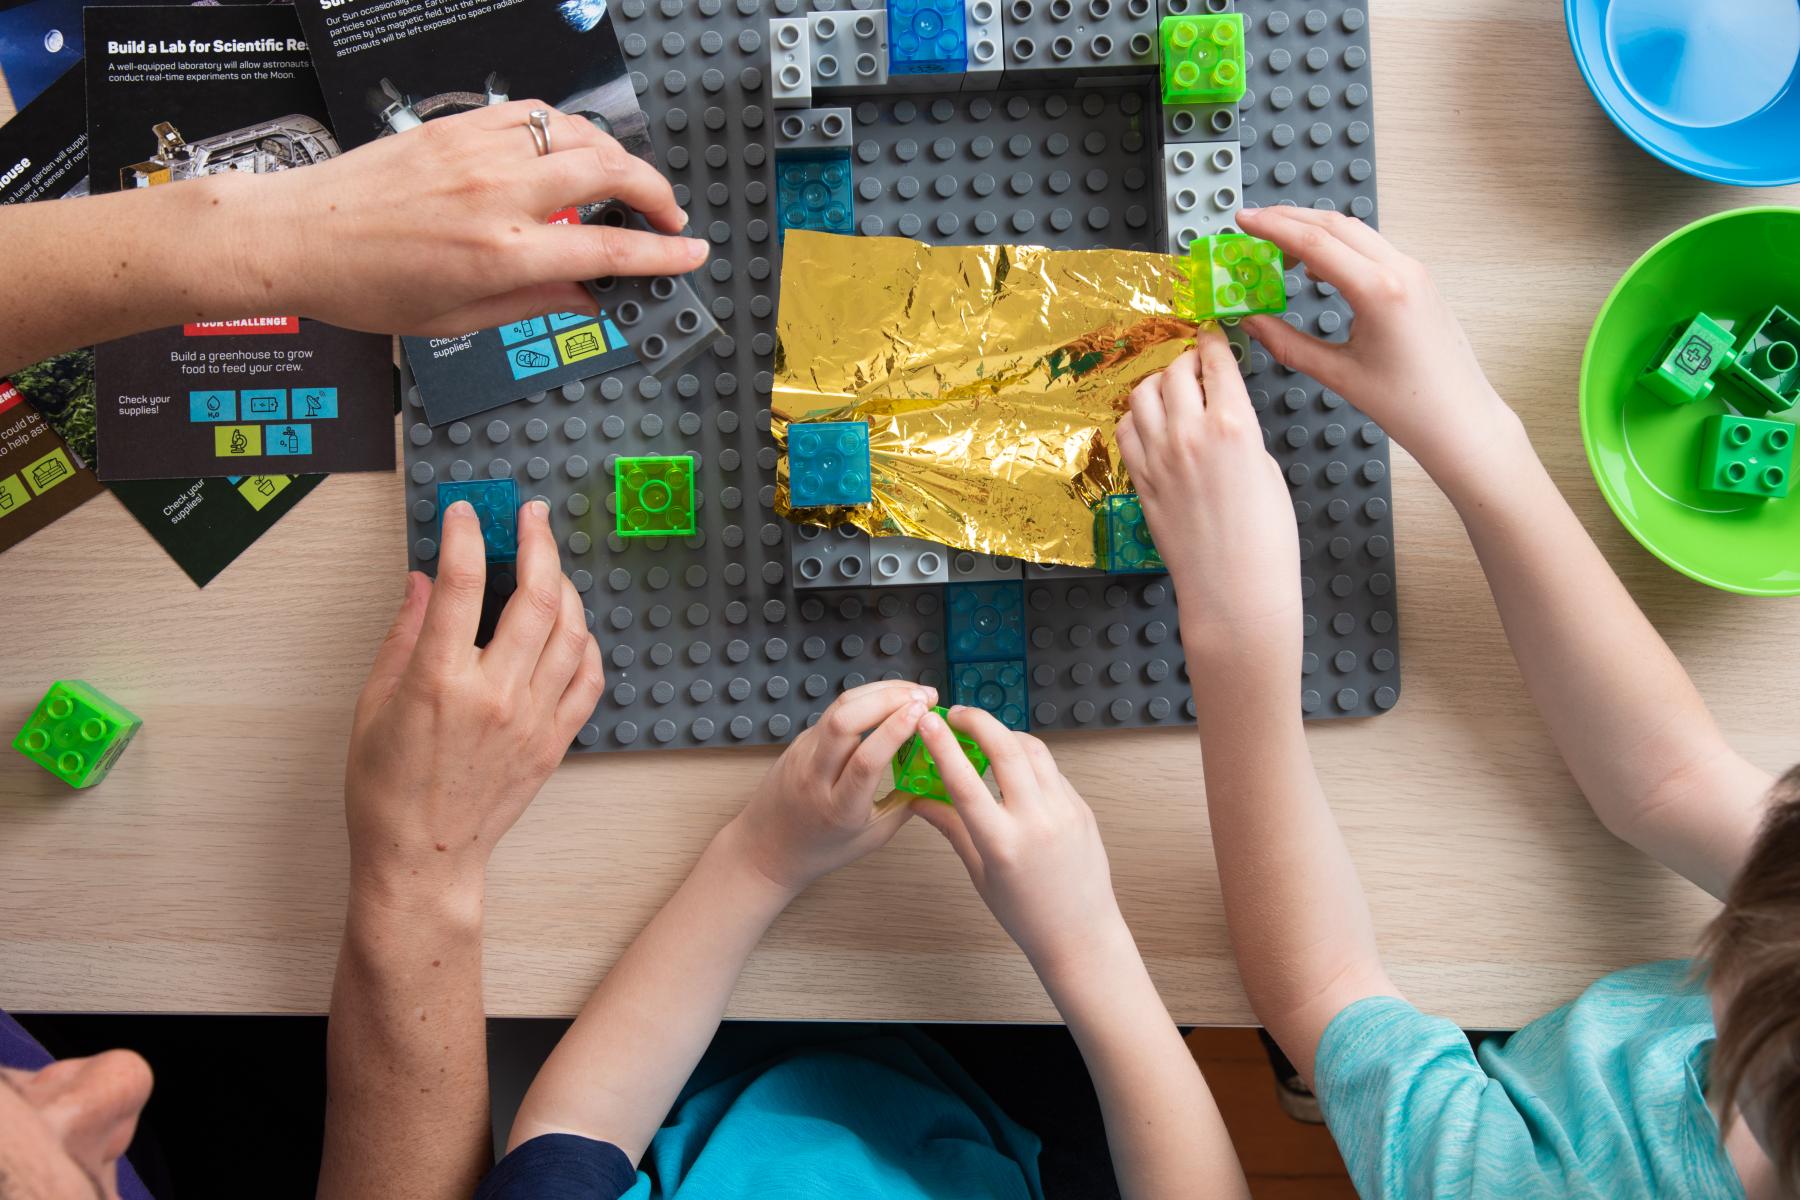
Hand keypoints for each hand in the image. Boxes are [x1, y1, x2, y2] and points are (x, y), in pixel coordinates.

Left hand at [238, 102, 709, 335]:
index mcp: (501, 254)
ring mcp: (478, 151)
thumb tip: (590, 297)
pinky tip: (571, 151)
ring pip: (579, 134)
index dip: (662, 252)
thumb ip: (536, 302)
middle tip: (669, 218)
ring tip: (626, 185)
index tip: (691, 253)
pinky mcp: (457, 126)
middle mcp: (497, 195)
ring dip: (617, 157)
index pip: (608, 247)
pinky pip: (533, 115)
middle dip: (656, 194)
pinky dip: (566, 130)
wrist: (295, 235)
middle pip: (609, 173)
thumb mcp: (458, 318)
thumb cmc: (366, 286)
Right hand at [344, 498, 603, 902]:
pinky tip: (571, 628)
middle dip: (536, 543)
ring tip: (550, 566)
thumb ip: (402, 635)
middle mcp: (494, 694)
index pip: (461, 584)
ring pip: (571, 633)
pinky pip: (589, 680)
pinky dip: (586, 645)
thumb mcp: (373, 704)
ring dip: (565, 588)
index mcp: (438, 681)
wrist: (422, 858)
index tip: (465, 513)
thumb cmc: (386, 790)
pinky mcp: (554, 742)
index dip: (465, 535)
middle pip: (534, 598)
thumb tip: (422, 581)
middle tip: (530, 516)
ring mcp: (532, 719)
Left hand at [724, 681, 935, 893]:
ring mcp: (802, 754)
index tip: (922, 713)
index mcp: (839, 808)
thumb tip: (936, 774)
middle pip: (845, 722)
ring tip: (911, 692)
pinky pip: (832, 713)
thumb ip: (905, 806)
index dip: (894, 730)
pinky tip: (887, 700)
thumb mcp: (871, 837)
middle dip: (887, 699)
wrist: (766, 850)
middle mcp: (816, 777)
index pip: (865, 760)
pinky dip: (863, 700)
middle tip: (924, 696)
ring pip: (838, 710)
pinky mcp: (799, 741)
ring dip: (877, 692)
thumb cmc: (820, 849)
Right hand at [911, 707, 1129, 981]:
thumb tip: (920, 799)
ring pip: (1033, 750)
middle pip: (1006, 748)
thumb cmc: (1026, 914)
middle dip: (978, 721)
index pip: (965, 781)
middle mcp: (1036, 822)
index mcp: (1002, 843)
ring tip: (984, 735)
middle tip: (956, 714)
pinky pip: (1052, 770)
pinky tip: (1013, 766)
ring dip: (1005, 733)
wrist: (1080, 934)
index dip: (942, 745)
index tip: (927, 722)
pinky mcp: (1082, 808)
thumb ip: (952, 828)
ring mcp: (1064, 811)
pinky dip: (1029, 758)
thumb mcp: (980, 873)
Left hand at [1117, 330, 1300, 672]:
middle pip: (1176, 371)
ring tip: (1171, 390)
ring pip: (1143, 395)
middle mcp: (1190, 434)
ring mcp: (1159, 457)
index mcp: (1235, 425)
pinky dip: (1136, 418)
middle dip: (1187, 361)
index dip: (1214, 343)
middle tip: (1195, 365)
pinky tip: (1149, 423)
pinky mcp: (1141, 481)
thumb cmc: (1266, 539)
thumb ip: (1242, 433)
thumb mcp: (1268, 470)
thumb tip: (1223, 416)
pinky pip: (1125, 431)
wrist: (1235, 589)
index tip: (1212, 336)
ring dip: (1158, 384)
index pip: (1216, 362)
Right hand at [1236, 206, 1516, 482]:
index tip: (1244, 220)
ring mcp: (1413, 272)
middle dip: (1289, 219)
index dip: (1273, 227)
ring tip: (1277, 247)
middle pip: (1335, 225)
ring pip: (1355, 233)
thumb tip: (1252, 321)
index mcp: (1380, 291)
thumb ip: (1287, 344)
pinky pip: (1371, 249)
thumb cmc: (1410, 405)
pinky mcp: (1417, 281)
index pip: (1315, 243)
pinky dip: (1337, 247)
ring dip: (1314, 230)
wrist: (1462, 420)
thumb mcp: (1338, 375)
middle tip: (1252, 224)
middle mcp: (1401, 271)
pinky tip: (1315, 266)